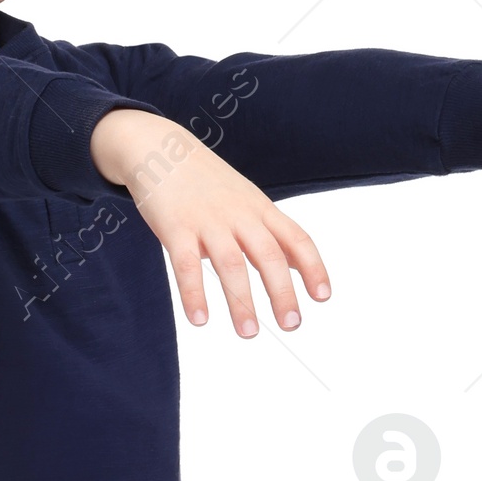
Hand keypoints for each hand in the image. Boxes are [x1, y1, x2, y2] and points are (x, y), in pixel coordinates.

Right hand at [89, 109, 329, 336]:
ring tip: (249, 333)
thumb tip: (297, 264)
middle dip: (282, 292)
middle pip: (268, 255)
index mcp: (260, 210)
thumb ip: (269, 232)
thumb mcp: (246, 200)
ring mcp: (207, 221)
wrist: (158, 147)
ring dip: (241, 301)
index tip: (322, 297)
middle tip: (292, 324)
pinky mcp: (175, 228)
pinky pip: (185, 266)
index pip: (296, 238)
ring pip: (230, 264)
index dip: (313, 267)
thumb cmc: (206, 182)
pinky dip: (194, 294)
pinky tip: (200, 320)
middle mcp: (239, 215)